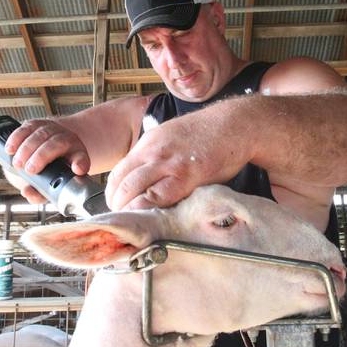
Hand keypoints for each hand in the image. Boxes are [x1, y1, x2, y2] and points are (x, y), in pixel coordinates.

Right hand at [3, 119, 89, 202]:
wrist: (54, 147)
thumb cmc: (54, 169)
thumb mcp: (53, 183)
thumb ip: (41, 192)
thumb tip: (26, 192)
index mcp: (78, 155)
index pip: (81, 158)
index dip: (80, 163)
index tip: (77, 169)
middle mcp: (67, 139)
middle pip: (56, 144)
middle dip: (41, 156)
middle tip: (29, 170)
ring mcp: (52, 129)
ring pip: (41, 134)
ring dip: (27, 148)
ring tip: (17, 163)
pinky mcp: (37, 124)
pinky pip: (27, 128)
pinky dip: (16, 138)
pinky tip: (9, 149)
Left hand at [105, 118, 248, 210]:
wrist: (233, 124)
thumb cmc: (205, 134)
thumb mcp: (169, 138)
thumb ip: (153, 157)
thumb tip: (140, 179)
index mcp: (147, 144)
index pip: (118, 173)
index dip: (112, 193)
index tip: (116, 205)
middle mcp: (153, 152)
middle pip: (121, 183)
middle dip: (116, 205)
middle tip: (121, 218)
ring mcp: (168, 164)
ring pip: (133, 189)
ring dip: (128, 209)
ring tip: (132, 222)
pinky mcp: (187, 175)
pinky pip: (159, 196)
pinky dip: (149, 209)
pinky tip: (150, 217)